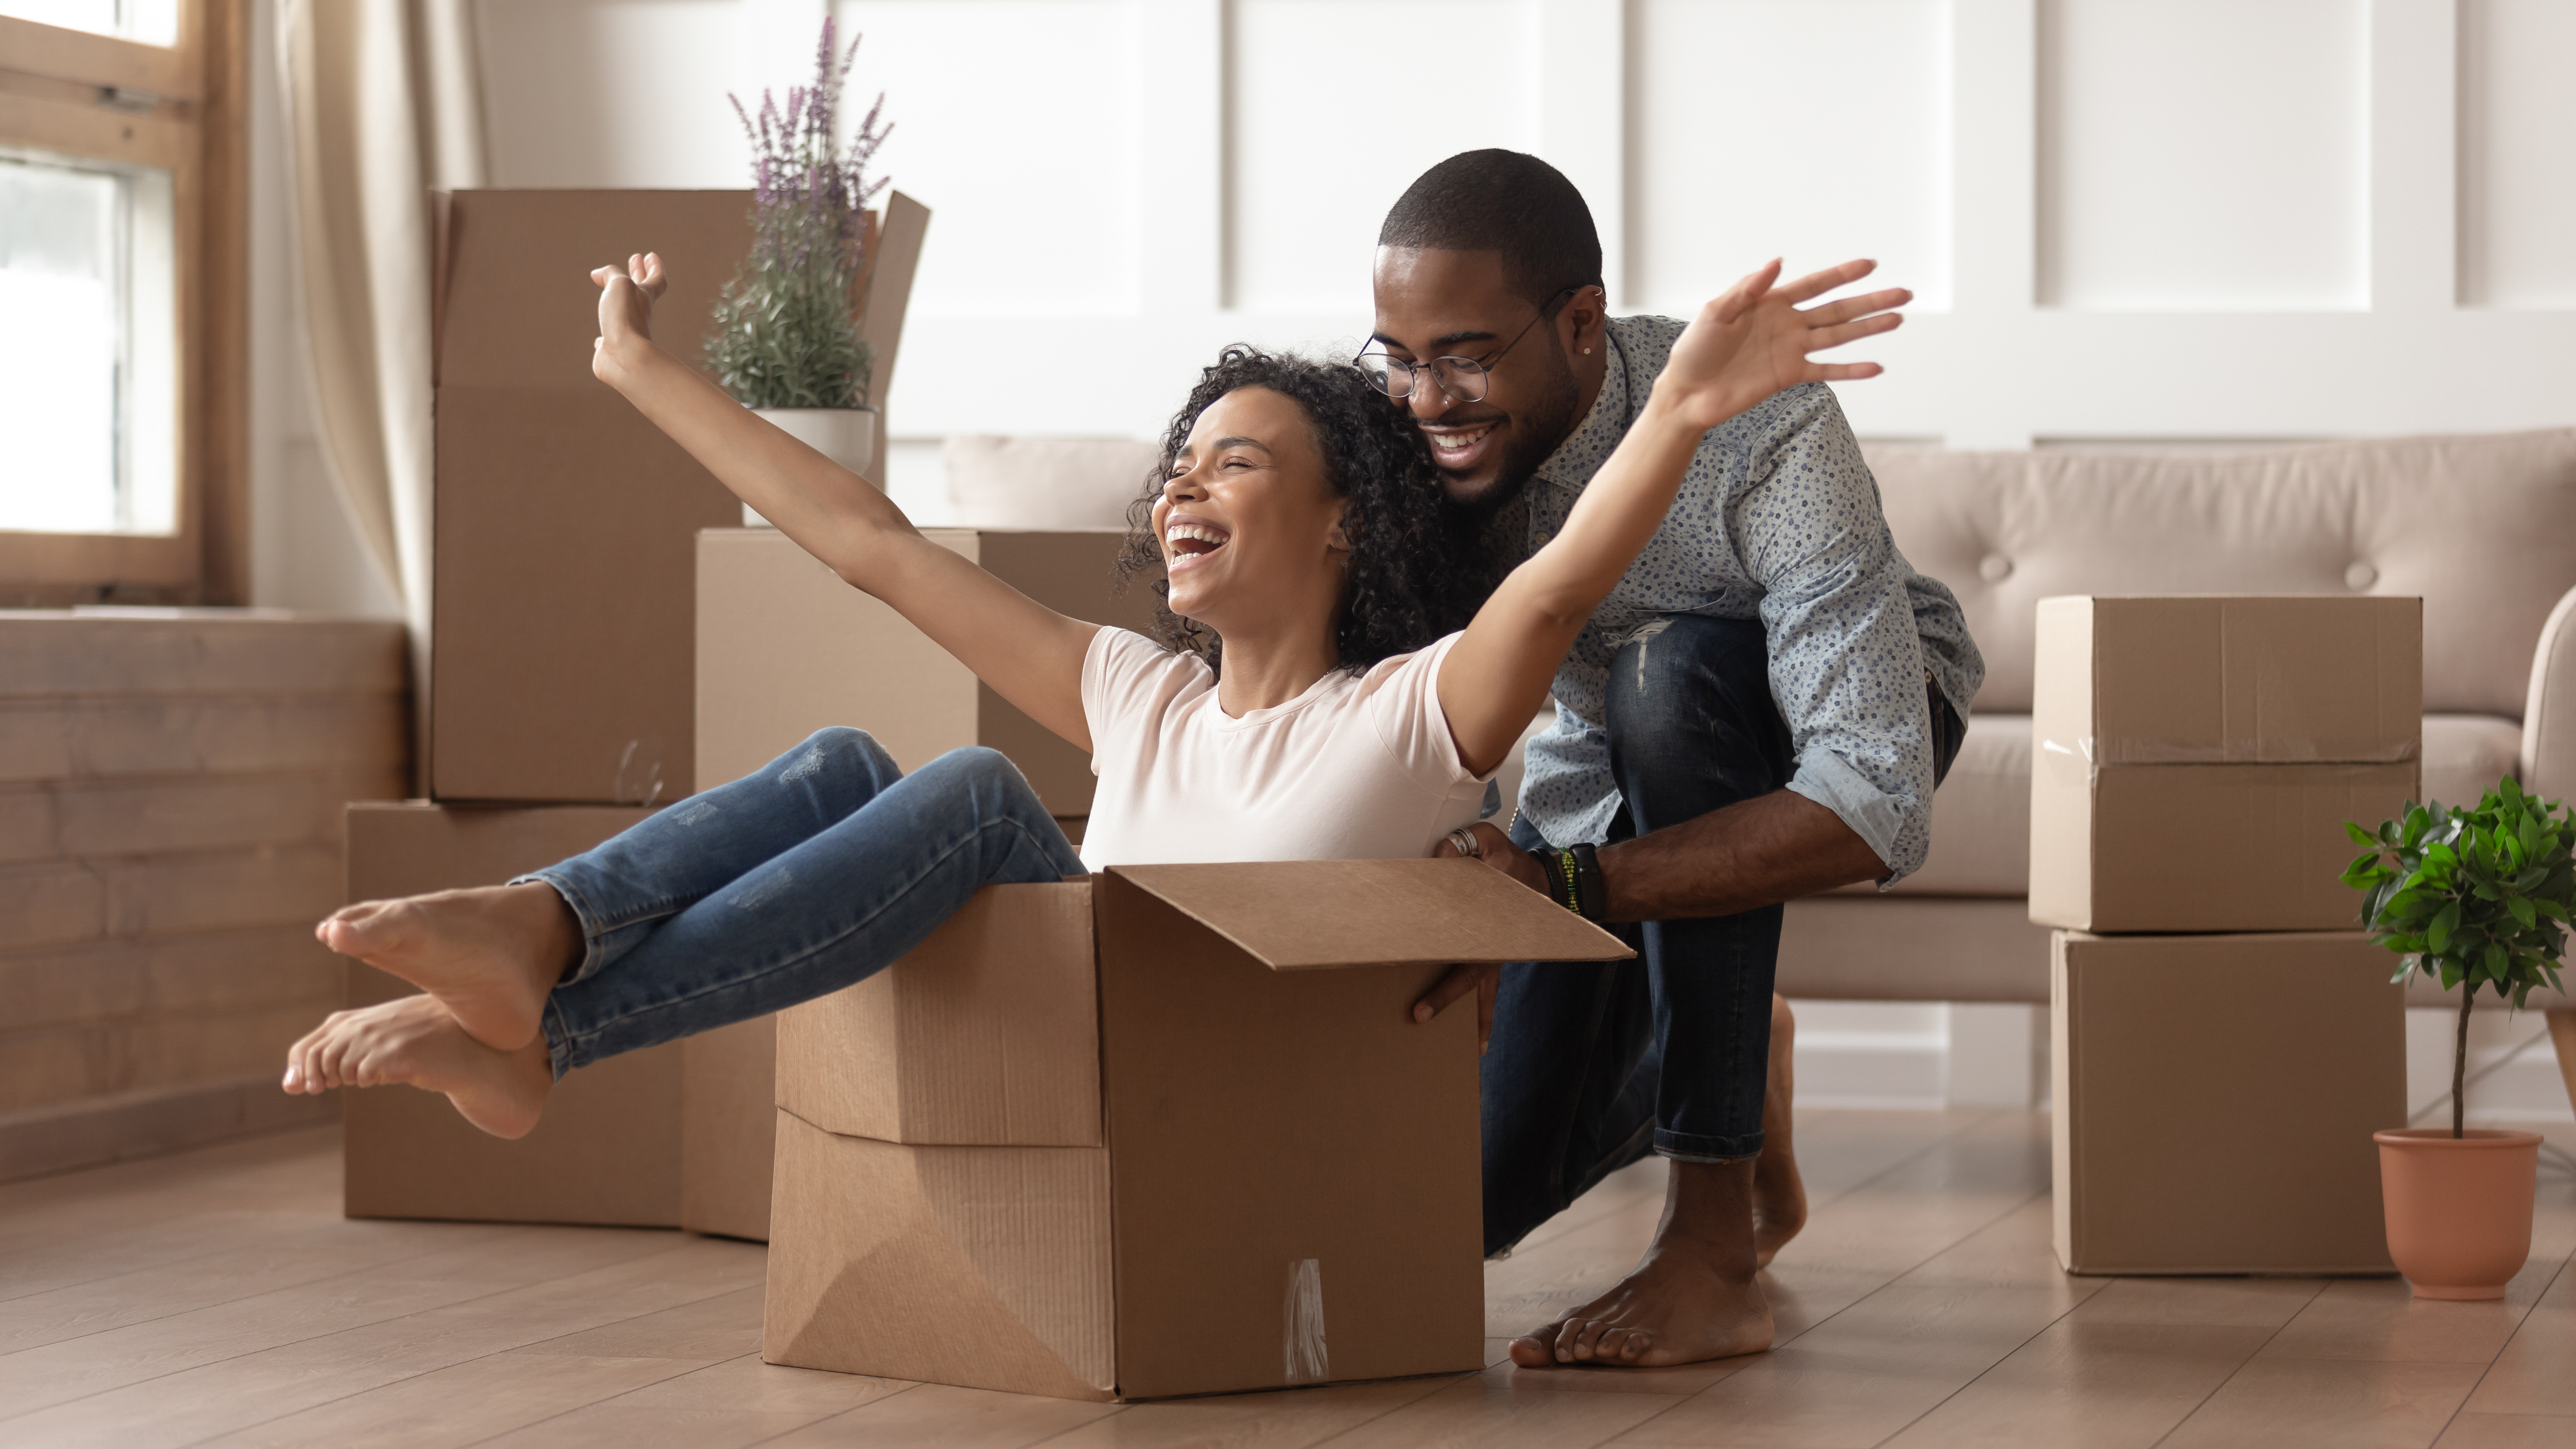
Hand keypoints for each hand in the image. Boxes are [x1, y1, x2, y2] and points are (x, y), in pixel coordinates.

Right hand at [591, 252, 668, 378]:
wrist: (625, 357)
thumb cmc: (625, 318)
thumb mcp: (620, 285)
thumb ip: (611, 274)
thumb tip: (598, 274)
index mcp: (645, 298)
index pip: (656, 279)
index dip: (654, 267)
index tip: (650, 256)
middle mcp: (639, 315)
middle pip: (642, 291)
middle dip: (638, 274)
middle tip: (635, 260)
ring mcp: (627, 333)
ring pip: (625, 315)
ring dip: (619, 302)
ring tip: (611, 294)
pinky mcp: (612, 350)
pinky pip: (609, 341)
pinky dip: (605, 337)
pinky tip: (600, 340)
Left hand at [1412, 821, 1548, 1050]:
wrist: (1546, 881)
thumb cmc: (1512, 863)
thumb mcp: (1491, 841)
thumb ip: (1467, 843)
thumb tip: (1440, 858)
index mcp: (1490, 925)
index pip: (1464, 954)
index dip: (1444, 982)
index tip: (1421, 1003)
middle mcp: (1495, 947)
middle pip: (1470, 981)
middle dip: (1446, 999)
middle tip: (1419, 1018)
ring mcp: (1497, 955)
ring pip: (1485, 992)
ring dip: (1478, 1019)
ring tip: (1473, 1050)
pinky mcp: (1495, 956)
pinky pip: (1487, 986)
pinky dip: (1484, 1011)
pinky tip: (1479, 1038)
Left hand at [1652, 258, 1908, 433]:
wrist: (1687, 391)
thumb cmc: (1695, 349)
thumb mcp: (1715, 312)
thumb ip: (1747, 289)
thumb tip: (1778, 262)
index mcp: (1771, 302)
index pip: (1814, 284)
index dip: (1842, 274)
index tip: (1871, 264)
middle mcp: (1788, 324)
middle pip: (1837, 309)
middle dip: (1870, 300)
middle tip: (1904, 293)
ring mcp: (1792, 350)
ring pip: (1838, 336)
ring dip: (1868, 328)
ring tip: (1898, 318)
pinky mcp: (1789, 376)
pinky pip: (1826, 371)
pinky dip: (1850, 370)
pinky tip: (1876, 367)